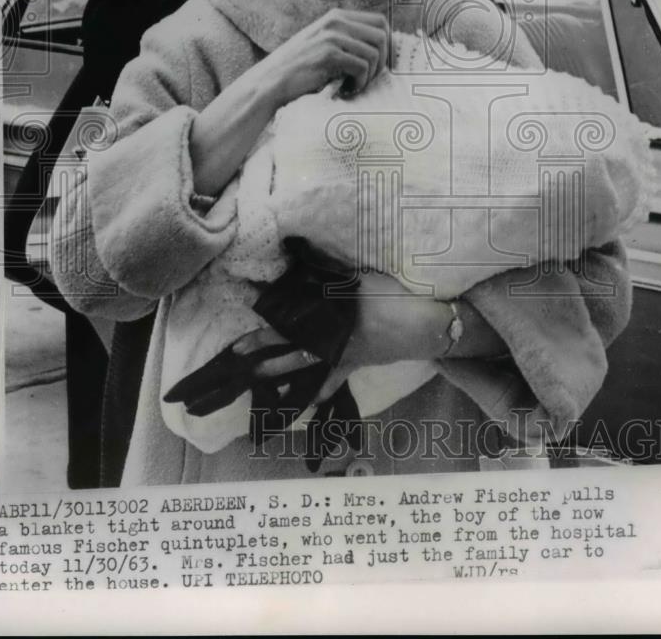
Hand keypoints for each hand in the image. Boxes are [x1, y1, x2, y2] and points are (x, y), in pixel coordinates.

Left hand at [233, 272, 434, 386]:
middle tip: (237, 351)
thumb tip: (302, 257)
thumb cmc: (392, 297)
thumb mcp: (360, 278)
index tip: (250, 299)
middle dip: (263, 344)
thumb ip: (330, 271)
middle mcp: (330, 338)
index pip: (293, 311)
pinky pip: (333, 381)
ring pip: (304, 364)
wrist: (423, 325)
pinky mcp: (354, 365)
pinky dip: (320, 392)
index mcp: (329, 314)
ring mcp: (340, 355)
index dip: (271, 307)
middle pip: (289, 340)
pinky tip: (307, 404)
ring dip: (280, 369)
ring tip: (257, 377)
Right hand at [264, 8, 390, 106]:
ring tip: (354, 86)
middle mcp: (336, 22)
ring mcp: (332, 36)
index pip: (380, 22)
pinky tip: (345, 90)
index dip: (387, 44)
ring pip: (374, 54)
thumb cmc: (300, 69)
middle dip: (382, 61)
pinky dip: (359, 83)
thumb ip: (347, 39)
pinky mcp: (329, 54)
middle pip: (382, 36)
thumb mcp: (323, 44)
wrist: (271, 81)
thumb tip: (382, 48)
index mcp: (337, 17)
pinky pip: (362, 67)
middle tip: (368, 78)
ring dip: (369, 76)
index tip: (378, 65)